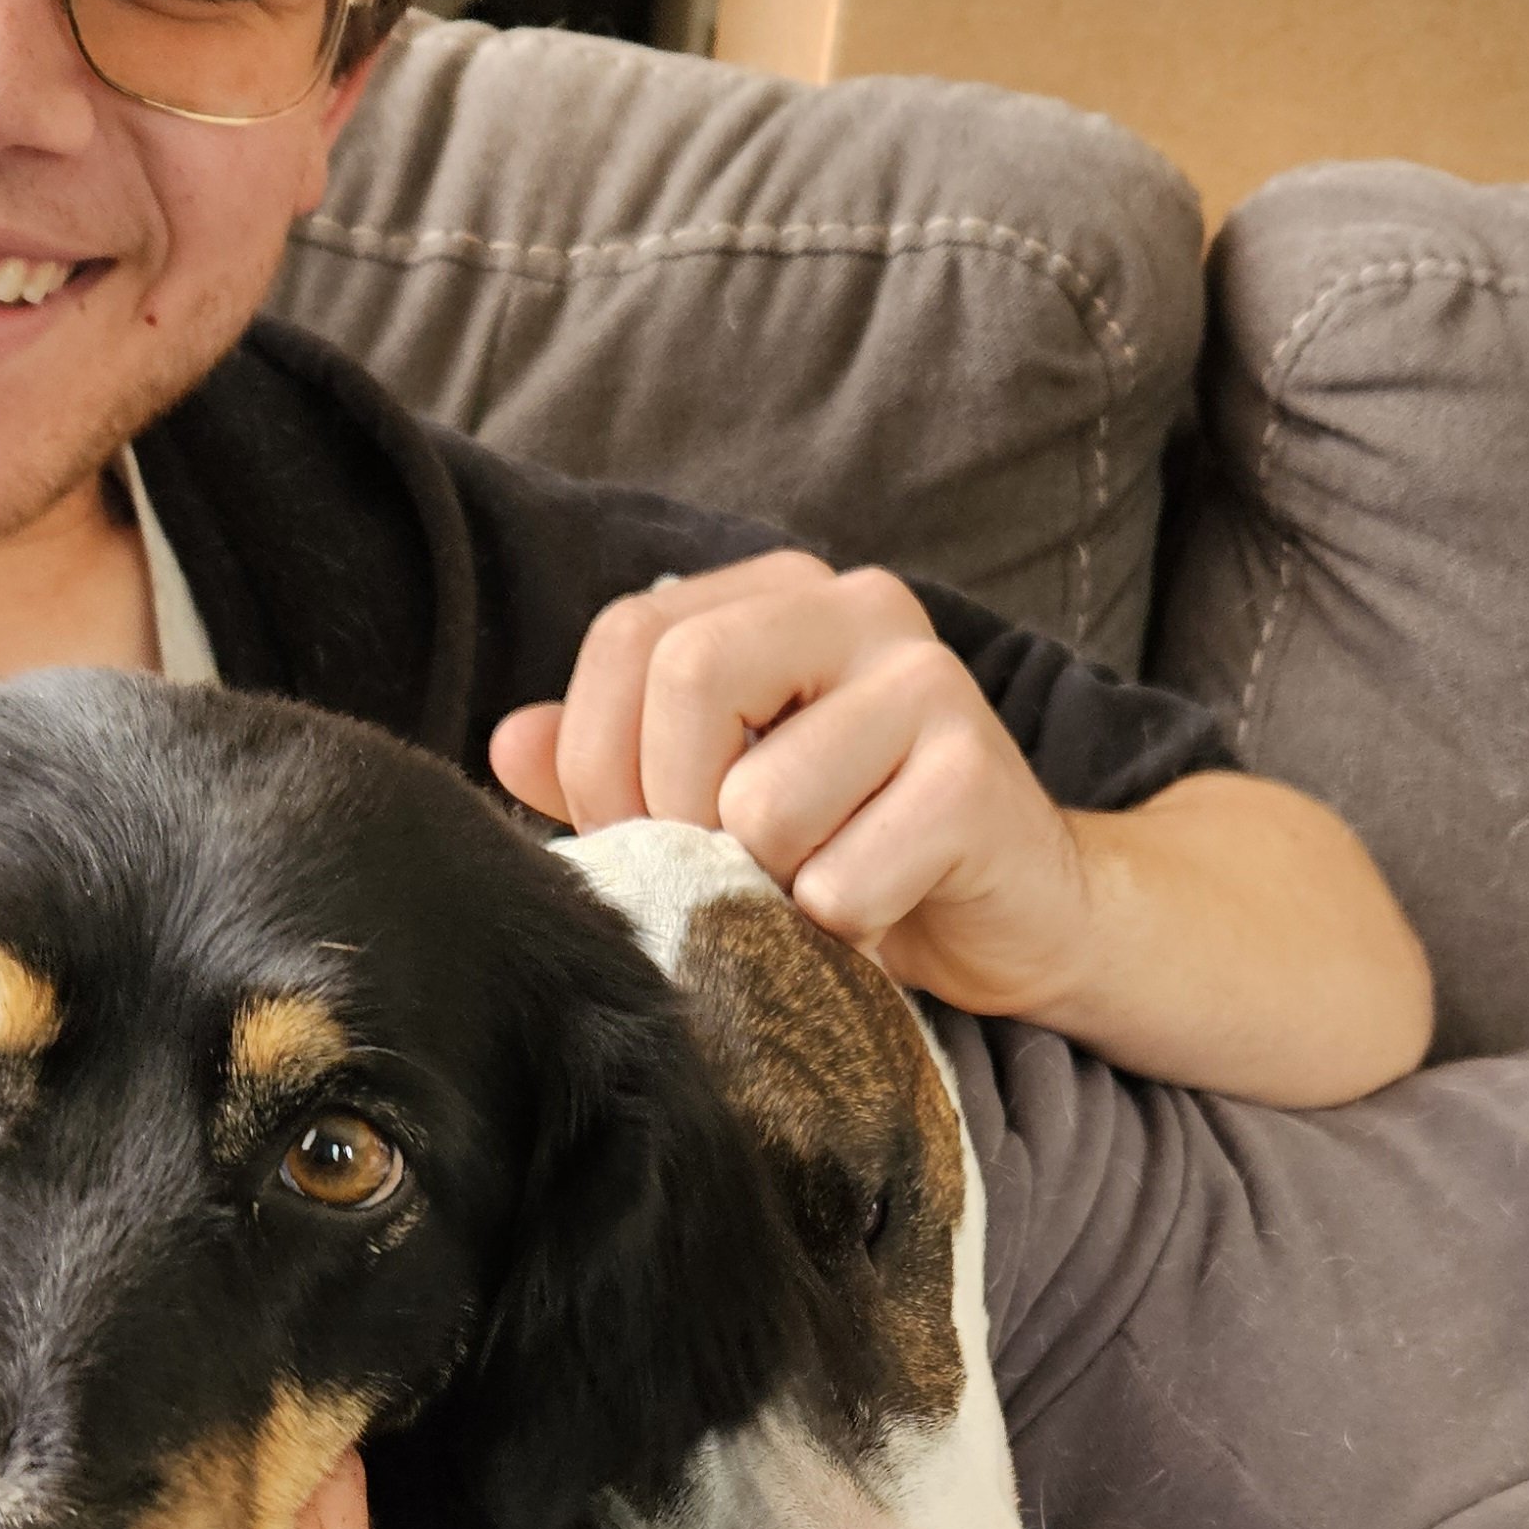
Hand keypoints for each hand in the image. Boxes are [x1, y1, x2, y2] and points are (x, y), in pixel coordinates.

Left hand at [489, 550, 1100, 1021]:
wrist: (1020, 917)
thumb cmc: (849, 850)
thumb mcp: (713, 800)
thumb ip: (609, 767)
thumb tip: (509, 744)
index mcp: (780, 596)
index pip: (629, 634)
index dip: (600, 756)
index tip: (636, 834)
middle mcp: (859, 608)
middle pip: (686, 679)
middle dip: (672, 811)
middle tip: (719, 872)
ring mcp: (929, 684)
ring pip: (760, 803)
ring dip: (767, 886)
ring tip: (816, 888)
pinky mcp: (977, 780)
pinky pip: (840, 883)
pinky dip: (839, 933)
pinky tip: (882, 915)